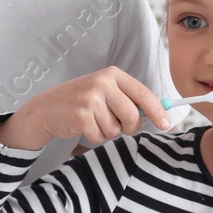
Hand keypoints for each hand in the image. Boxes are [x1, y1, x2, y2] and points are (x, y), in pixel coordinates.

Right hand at [0, 65, 170, 150]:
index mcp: (112, 75)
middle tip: (119, 127)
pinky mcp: (80, 114)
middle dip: (128, 128)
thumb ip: (128, 100)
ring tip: (93, 122)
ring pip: (115, 129)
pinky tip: (83, 127)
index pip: (143, 93)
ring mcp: (90, 98)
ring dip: (107, 132)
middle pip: (132, 115)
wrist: (47, 108)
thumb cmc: (81, 102)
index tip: (165, 124)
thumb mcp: (105, 92)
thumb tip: (158, 115)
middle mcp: (102, 83)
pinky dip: (94, 137)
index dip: (157, 111)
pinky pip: (99, 136)